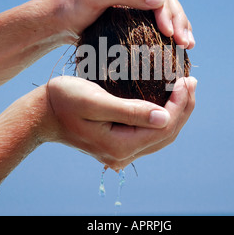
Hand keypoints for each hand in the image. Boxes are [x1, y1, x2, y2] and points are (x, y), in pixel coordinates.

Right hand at [38, 76, 196, 170]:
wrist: (42, 114)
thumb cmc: (64, 101)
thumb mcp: (95, 101)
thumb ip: (130, 111)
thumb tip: (164, 117)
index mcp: (120, 146)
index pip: (163, 127)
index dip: (179, 104)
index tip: (185, 79)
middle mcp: (122, 155)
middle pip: (166, 135)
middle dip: (183, 108)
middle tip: (191, 81)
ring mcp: (120, 152)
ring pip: (160, 136)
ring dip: (176, 114)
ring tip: (185, 90)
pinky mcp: (117, 144)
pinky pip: (148, 134)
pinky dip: (162, 118)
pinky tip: (166, 102)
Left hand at [44, 0, 194, 48]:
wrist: (63, 19)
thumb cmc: (74, 6)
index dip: (167, 10)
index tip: (170, 33)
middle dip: (178, 20)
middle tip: (185, 43)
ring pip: (168, 7)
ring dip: (180, 26)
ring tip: (187, 45)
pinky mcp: (140, 5)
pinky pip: (162, 15)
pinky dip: (172, 28)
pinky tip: (180, 42)